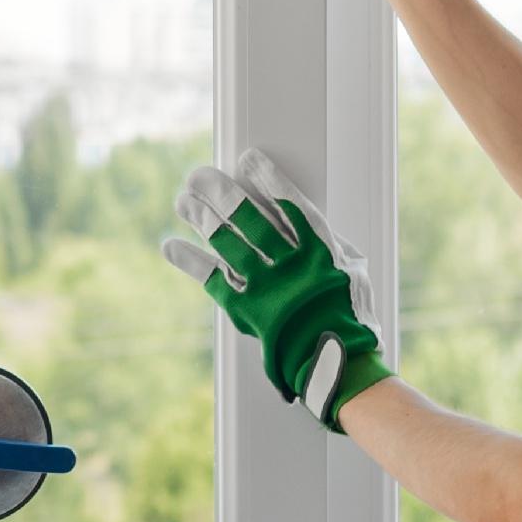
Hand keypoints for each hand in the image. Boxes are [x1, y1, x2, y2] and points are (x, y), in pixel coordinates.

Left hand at [162, 149, 391, 431]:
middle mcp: (292, 266)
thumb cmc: (348, 312)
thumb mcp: (351, 270)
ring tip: (182, 200)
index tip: (246, 159)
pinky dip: (189, 261)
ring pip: (226, 244)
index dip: (268, 180)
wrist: (337, 362)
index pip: (290, 207)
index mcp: (322, 252)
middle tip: (200, 175)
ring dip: (200, 218)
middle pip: (249, 219)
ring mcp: (267, 289)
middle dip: (221, 193)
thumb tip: (294, 210)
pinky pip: (211, 279)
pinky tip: (171, 245)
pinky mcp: (246, 310)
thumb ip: (324, 240)